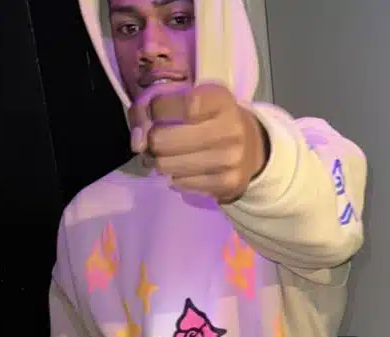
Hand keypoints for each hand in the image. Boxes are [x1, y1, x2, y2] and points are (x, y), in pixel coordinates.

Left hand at [130, 83, 267, 202]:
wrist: (252, 148)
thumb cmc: (211, 118)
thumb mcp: (190, 99)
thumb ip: (152, 109)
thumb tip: (137, 143)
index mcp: (220, 100)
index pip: (175, 105)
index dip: (154, 110)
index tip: (154, 113)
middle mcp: (230, 129)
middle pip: (164, 140)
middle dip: (151, 142)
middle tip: (155, 142)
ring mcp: (231, 160)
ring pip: (168, 165)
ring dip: (160, 162)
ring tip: (166, 157)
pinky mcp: (228, 184)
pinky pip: (182, 183)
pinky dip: (176, 176)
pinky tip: (183, 169)